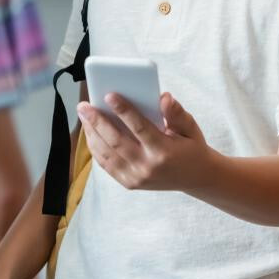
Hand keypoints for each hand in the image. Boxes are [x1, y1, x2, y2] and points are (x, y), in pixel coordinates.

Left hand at [78, 92, 207, 190]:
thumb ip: (176, 113)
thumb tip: (163, 97)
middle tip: (84, 105)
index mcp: (164, 151)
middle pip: (116, 141)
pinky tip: (90, 133)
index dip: (123, 110)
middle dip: (97, 121)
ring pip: (107, 154)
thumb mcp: (190, 128)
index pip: (140, 127)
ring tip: (84, 115)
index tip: (109, 95)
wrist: (195, 178)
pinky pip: (106, 165)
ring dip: (92, 133)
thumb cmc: (191, 147)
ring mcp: (136, 178)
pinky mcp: (129, 183)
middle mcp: (148, 167)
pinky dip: (96, 148)